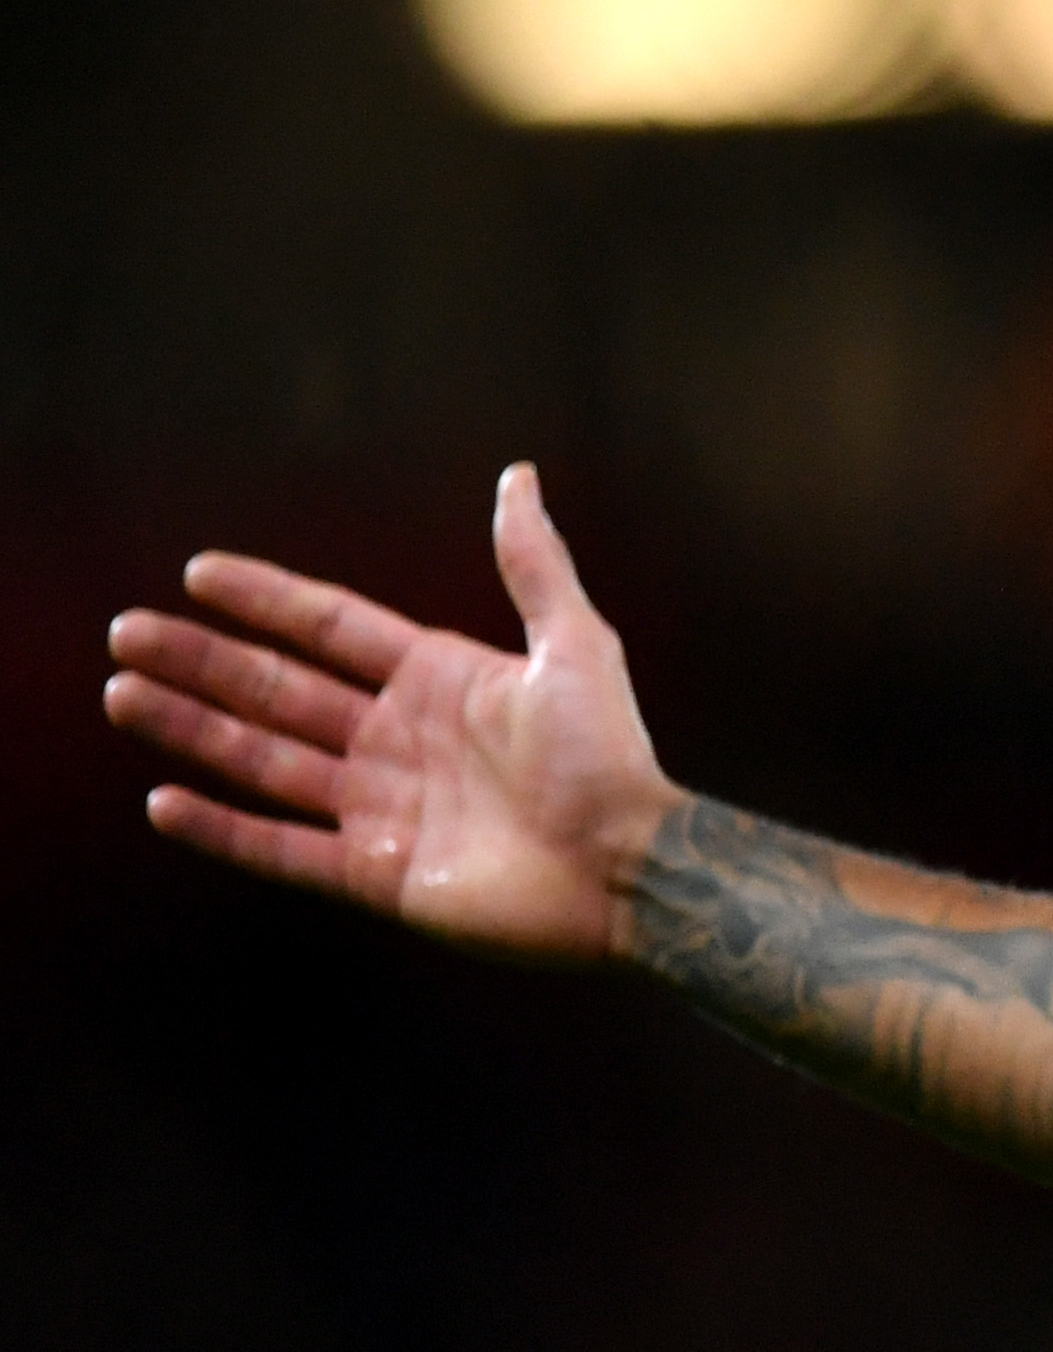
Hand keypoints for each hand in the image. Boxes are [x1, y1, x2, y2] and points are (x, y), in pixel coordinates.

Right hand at [103, 464, 683, 964]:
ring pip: (265, 763)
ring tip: (123, 696)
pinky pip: (283, 847)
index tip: (197, 573)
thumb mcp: (574, 646)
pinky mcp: (378, 874)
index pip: (330, 628)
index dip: (267, 600)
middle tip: (126, 634)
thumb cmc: (610, 758)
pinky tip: (164, 799)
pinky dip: (223, 829)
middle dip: (202, 662)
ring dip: (193, 731)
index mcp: (439, 682)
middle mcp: (401, 742)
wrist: (632, 867)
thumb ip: (534, 565)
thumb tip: (517, 477)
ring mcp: (384, 810)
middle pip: (279, 691)